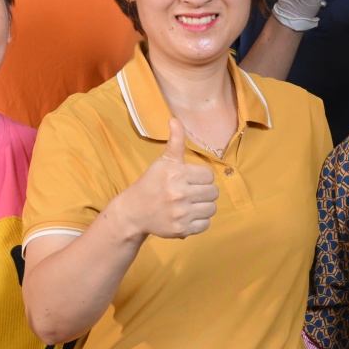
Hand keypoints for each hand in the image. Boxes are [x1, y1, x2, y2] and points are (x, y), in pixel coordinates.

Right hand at [114, 120, 217, 238]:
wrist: (134, 211)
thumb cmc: (152, 183)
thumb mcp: (163, 162)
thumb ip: (175, 141)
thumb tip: (174, 119)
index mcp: (177, 174)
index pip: (209, 175)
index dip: (201, 177)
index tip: (189, 180)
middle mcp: (179, 193)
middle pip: (214, 192)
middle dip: (204, 192)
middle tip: (191, 193)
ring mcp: (181, 213)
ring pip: (212, 209)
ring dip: (204, 207)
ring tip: (191, 204)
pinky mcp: (181, 229)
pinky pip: (205, 225)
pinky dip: (199, 222)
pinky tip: (188, 216)